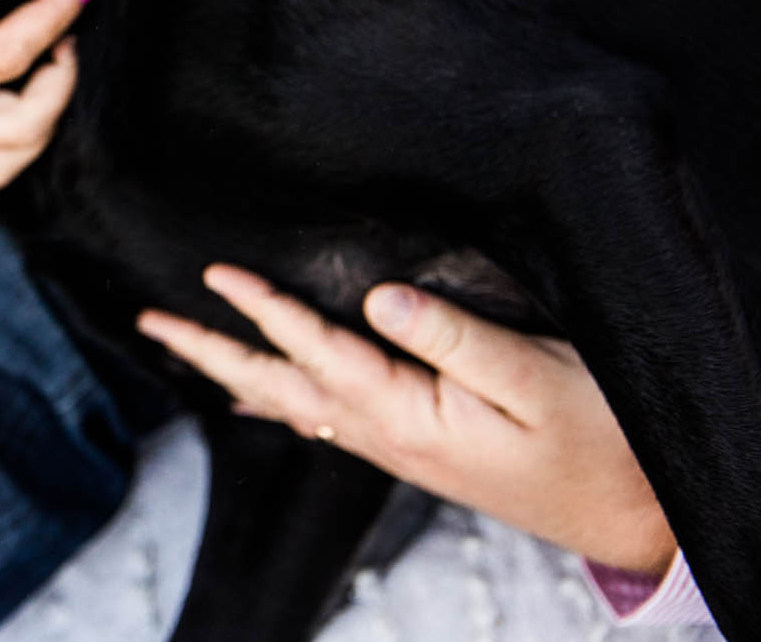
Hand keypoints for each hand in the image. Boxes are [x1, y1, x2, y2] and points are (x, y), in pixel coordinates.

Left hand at [138, 264, 678, 575]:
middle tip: (148, 322)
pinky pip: (323, 419)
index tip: (214, 270)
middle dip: (210, 350)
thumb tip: (380, 296)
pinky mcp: (414, 447)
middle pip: (277, 386)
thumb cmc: (597, 439)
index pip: (317, 349)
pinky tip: (259, 396)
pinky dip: (279, 400)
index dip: (264, 305)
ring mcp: (395, 445)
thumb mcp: (535, 380)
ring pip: (292, 403)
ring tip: (182, 346)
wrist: (633, 512)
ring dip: (233, 370)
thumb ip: (455, 336)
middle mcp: (385, 433)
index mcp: (407, 412)